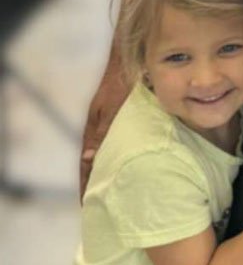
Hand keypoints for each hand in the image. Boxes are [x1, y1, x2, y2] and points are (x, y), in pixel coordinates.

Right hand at [80, 71, 128, 200]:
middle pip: (97, 162)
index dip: (86, 183)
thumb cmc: (121, 82)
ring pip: (110, 154)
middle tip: (103, 205)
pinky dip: (124, 158)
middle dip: (98, 183)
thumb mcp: (112, 108)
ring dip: (112, 171)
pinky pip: (123, 143)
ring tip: (119, 192)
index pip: (86, 164)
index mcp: (93, 129)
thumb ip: (102, 131)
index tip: (86, 204)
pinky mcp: (125, 119)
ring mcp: (112, 124)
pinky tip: (135, 166)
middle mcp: (101, 129)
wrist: (132, 59)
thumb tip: (88, 158)